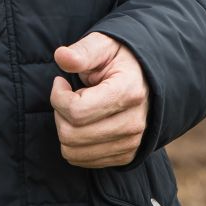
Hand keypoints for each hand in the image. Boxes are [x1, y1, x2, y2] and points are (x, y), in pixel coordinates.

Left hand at [50, 31, 149, 168]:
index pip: (77, 111)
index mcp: (128, 92)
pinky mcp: (125, 155)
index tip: (61, 82)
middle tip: (69, 96)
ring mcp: (131, 143)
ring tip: (80, 109)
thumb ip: (83, 51)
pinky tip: (86, 123)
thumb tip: (61, 56)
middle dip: (60, 113)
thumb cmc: (119, 59)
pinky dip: (74, 143)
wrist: (147, 79)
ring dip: (66, 129)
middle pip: (71, 134)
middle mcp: (133, 123)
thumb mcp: (103, 45)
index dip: (58, 96)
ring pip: (72, 152)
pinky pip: (82, 160)